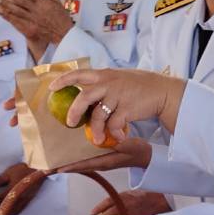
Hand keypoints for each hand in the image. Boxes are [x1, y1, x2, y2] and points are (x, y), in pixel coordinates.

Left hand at [0, 0, 72, 56]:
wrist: (64, 34)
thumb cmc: (61, 17)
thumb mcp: (57, 2)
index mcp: (44, 3)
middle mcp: (36, 10)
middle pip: (21, 0)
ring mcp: (32, 20)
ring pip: (17, 10)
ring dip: (6, 4)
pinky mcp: (30, 28)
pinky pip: (17, 21)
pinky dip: (8, 15)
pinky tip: (1, 11)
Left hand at [0, 161, 35, 214]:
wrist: (40, 171)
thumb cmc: (23, 170)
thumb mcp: (9, 173)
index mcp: (12, 190)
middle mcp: (18, 199)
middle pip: (4, 209)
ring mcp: (23, 202)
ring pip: (11, 212)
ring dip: (3, 214)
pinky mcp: (27, 203)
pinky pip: (17, 211)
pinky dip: (10, 213)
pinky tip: (5, 213)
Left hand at [59, 68, 185, 142]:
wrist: (162, 91)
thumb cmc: (139, 86)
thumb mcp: (118, 78)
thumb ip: (103, 83)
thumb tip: (84, 90)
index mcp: (104, 75)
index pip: (78, 74)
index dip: (63, 80)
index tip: (51, 88)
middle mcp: (109, 83)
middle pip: (84, 97)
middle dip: (74, 111)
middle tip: (70, 124)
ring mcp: (118, 95)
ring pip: (99, 115)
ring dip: (97, 130)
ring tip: (97, 140)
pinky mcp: (128, 108)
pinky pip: (115, 123)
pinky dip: (116, 132)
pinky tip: (119, 137)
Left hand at [59, 136, 152, 174]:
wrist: (146, 156)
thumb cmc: (138, 151)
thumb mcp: (128, 146)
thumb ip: (117, 143)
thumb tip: (103, 141)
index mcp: (104, 161)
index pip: (83, 165)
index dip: (69, 166)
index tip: (56, 168)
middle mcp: (99, 163)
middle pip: (78, 166)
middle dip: (63, 166)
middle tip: (47, 166)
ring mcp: (100, 161)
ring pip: (80, 162)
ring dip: (68, 161)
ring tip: (55, 158)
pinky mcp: (102, 157)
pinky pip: (86, 157)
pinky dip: (76, 155)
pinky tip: (71, 150)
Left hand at [93, 188, 169, 214]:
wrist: (158, 200)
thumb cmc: (144, 196)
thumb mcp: (130, 193)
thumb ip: (119, 198)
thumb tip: (109, 205)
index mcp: (124, 196)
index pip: (107, 202)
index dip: (98, 208)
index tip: (92, 213)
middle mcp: (126, 204)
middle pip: (109, 212)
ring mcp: (131, 213)